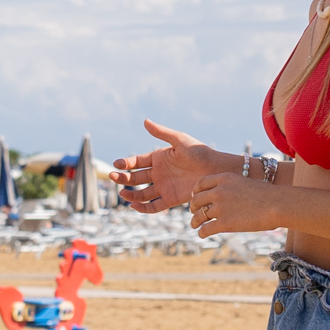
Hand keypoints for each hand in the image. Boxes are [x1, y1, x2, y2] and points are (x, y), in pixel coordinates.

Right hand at [111, 121, 243, 231]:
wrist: (216, 170)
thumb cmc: (200, 153)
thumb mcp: (180, 141)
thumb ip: (162, 133)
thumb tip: (145, 121)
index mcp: (159, 158)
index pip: (137, 162)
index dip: (126, 163)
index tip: (117, 164)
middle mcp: (159, 173)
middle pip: (136, 178)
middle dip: (123, 178)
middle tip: (113, 178)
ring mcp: (164, 187)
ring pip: (142, 193)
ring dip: (131, 194)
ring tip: (122, 193)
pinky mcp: (171, 199)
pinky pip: (154, 205)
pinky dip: (144, 208)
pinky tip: (134, 206)